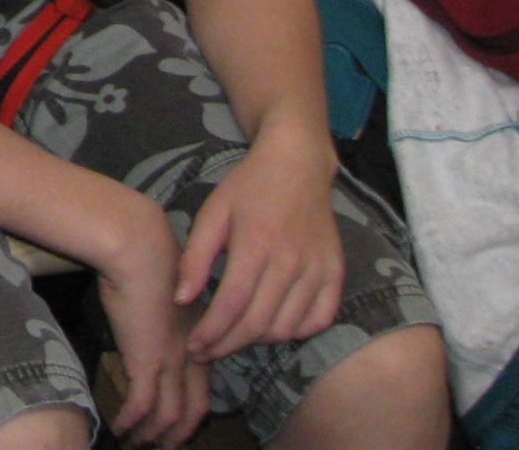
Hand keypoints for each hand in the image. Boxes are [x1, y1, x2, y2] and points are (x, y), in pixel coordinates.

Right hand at [96, 190, 211, 447]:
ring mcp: (172, 359)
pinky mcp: (147, 360)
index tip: (176, 423)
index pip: (203, 387)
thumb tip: (146, 320)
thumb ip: (162, 312)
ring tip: (136, 443)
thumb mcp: (162, 290)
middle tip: (161, 445)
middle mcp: (192, 354)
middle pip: (194, 410)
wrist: (139, 248)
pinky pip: (142, 404)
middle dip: (178, 433)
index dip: (192, 411)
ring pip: (170, 414)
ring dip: (153, 434)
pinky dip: (131, 421)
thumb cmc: (146, 257)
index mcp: (200, 337)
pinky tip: (118, 427)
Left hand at [176, 126, 343, 360]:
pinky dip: (295, 332)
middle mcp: (291, 261)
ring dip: (257, 341)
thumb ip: (195, 257)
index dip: (211, 332)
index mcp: (256, 244)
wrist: (296, 164)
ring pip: (287, 327)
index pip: (231, 305)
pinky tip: (272, 326)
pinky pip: (319, 320)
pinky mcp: (336, 273)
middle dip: (227, 344)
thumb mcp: (212, 212)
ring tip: (233, 337)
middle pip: (258, 323)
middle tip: (206, 352)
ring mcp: (318, 269)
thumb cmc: (247, 187)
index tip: (193, 346)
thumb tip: (181, 299)